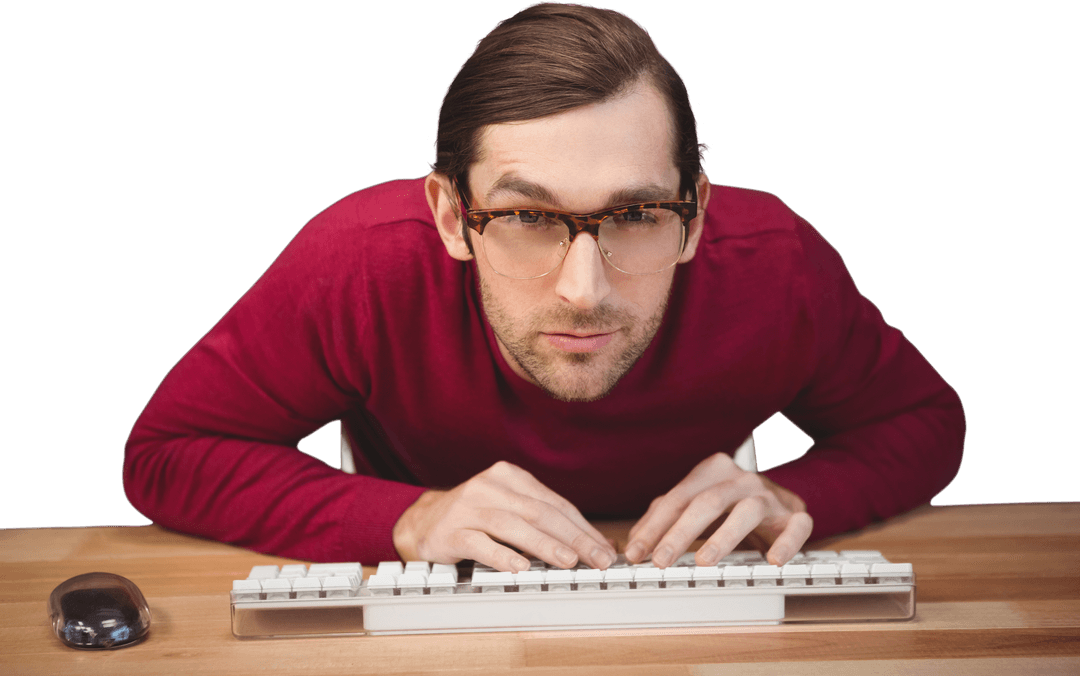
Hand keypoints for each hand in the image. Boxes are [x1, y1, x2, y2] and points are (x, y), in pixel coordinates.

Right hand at [392, 461, 617, 571]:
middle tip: (597, 558)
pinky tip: (520, 568)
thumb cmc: (476, 516)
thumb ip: (545, 521)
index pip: (554, 503)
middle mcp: (489, 487)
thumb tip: (593, 543)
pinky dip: (502, 556)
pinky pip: (479, 543)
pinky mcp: (450, 531)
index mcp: (509, 476)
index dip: (582, 527)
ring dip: (544, 545)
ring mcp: (468, 508)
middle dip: (574, 538)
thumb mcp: (510, 508)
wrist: (423, 521)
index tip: (604, 549)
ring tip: (568, 561)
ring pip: (513, 526)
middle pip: (539, 512)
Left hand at [625, 452, 812, 567]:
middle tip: (660, 561)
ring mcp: (770, 496)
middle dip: (680, 533)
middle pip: (706, 502)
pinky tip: (773, 561)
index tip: (635, 553)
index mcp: (712, 471)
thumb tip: (633, 542)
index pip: (676, 499)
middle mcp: (741, 479)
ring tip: (704, 562)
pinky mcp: (796, 515)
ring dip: (724, 537)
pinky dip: (786, 544)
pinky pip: (795, 527)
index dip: (654, 527)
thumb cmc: (732, 505)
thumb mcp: (696, 505)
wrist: (782, 500)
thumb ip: (664, 518)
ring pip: (747, 512)